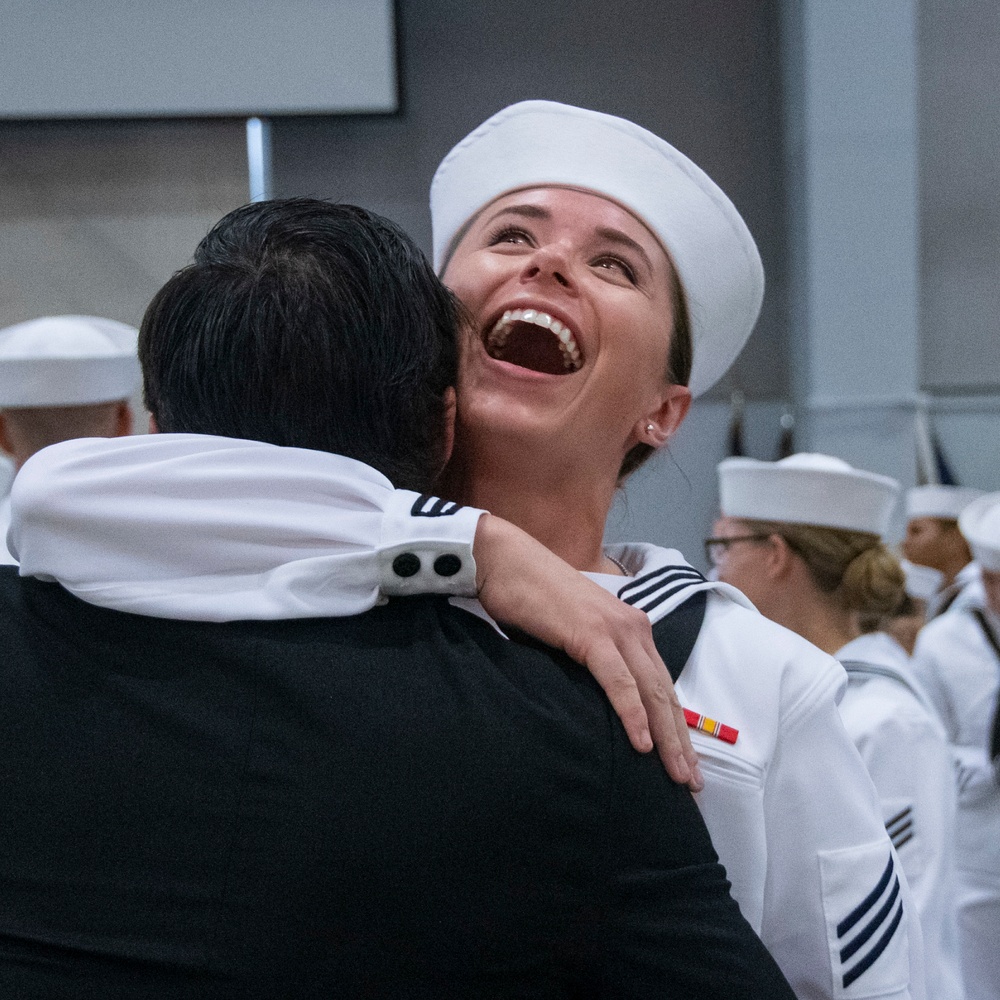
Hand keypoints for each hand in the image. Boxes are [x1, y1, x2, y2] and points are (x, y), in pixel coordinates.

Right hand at [473, 514, 702, 790]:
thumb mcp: (570, 632)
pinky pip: (618, 681)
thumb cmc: (530, 598)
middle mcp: (633, 627)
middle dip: (681, 742)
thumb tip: (590, 699)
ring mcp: (614, 629)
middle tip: (692, 784)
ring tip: (677, 775)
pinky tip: (641, 743)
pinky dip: (632, 713)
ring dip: (667, 738)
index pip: (661, 685)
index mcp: (630, 628)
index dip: (676, 726)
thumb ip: (588, 660)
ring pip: (650, 692)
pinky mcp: (591, 634)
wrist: (505, 560)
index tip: (684, 763)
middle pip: (664, 694)